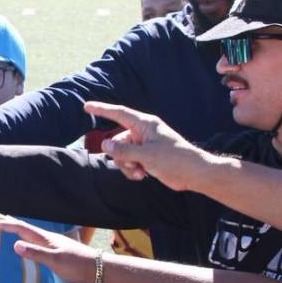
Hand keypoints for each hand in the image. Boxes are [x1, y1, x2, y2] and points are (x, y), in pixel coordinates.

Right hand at [0, 213, 96, 282]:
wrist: (97, 268)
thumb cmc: (77, 265)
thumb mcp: (55, 260)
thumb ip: (36, 253)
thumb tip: (15, 245)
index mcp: (44, 239)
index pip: (20, 229)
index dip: (5, 225)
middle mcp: (47, 239)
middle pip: (24, 227)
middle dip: (9, 221)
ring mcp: (51, 244)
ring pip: (29, 234)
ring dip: (16, 228)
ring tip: (8, 225)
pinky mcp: (55, 251)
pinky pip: (35, 241)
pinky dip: (26, 238)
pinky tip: (28, 243)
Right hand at [84, 101, 207, 190]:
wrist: (194, 174)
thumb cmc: (175, 160)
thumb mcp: (146, 155)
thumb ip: (123, 150)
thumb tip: (105, 145)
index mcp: (145, 124)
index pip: (119, 113)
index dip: (102, 109)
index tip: (86, 106)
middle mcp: (143, 132)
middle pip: (118, 140)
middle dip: (120, 155)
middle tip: (132, 165)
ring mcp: (145, 145)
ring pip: (122, 153)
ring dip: (126, 165)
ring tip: (140, 173)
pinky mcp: (147, 156)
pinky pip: (130, 161)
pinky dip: (132, 169)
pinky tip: (142, 176)